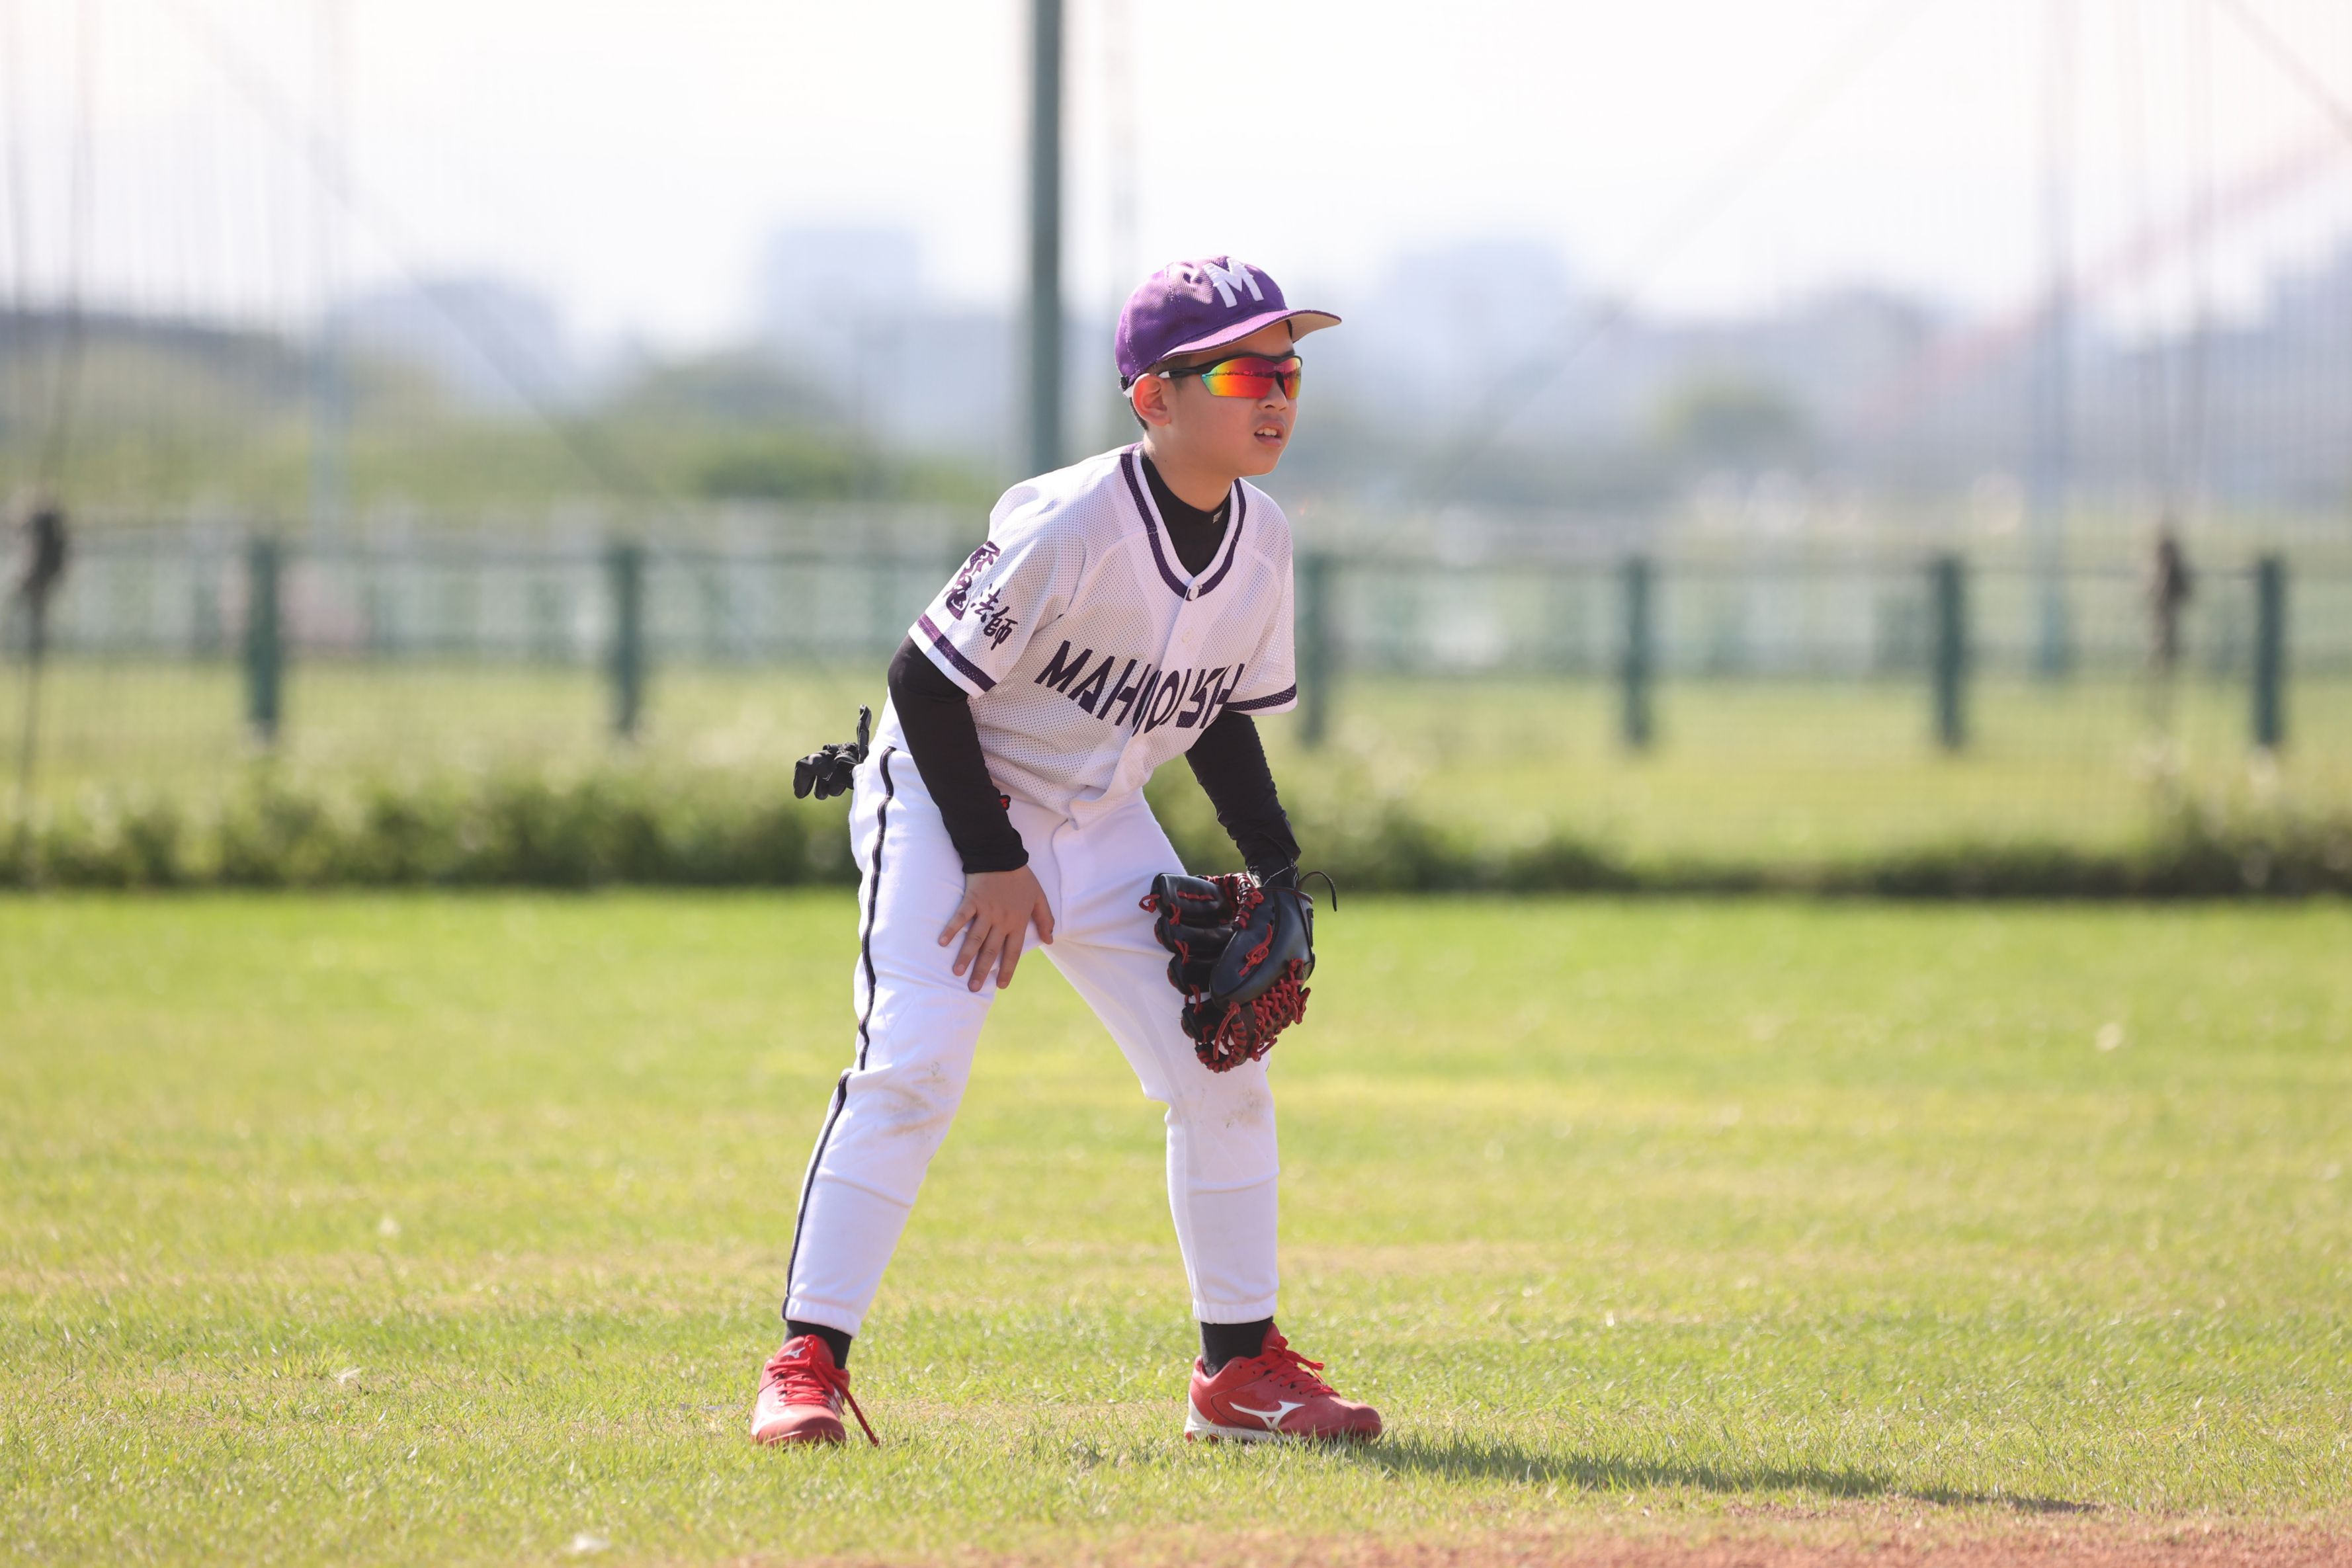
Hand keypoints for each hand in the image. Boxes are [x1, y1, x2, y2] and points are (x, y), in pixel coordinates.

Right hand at [938, 866, 1053, 992]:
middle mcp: (1002, 920)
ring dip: (965, 956)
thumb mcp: (1039, 898)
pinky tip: (942, 942)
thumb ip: (1045, 920)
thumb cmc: (1022, 878)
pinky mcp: (972, 900)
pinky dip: (951, 929)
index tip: (1001, 985)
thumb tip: (1050, 940)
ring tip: (957, 972)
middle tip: (972, 988)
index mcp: (1018, 922)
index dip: (1007, 969)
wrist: (1003, 855)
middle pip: (991, 950)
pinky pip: (960, 917)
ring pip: (975, 938)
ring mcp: (985, 911)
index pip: (1013, 952)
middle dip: (981, 971)